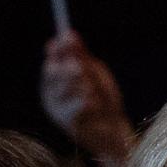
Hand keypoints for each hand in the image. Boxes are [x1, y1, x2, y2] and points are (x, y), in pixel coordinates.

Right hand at [40, 31, 135, 166]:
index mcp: (56, 83)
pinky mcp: (66, 122)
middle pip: (53, 71)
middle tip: (81, 67)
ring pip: (67, 85)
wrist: (115, 133)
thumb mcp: (94, 74)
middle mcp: (51, 96)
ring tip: (96, 96)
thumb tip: (67, 33)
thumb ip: (81, 56)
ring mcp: (56, 110)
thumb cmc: (105, 103)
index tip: (67, 39)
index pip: (51, 60)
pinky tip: (96, 109)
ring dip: (85, 86)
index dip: (58, 49)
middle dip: (69, 66)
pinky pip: (78, 101)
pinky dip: (91, 102)